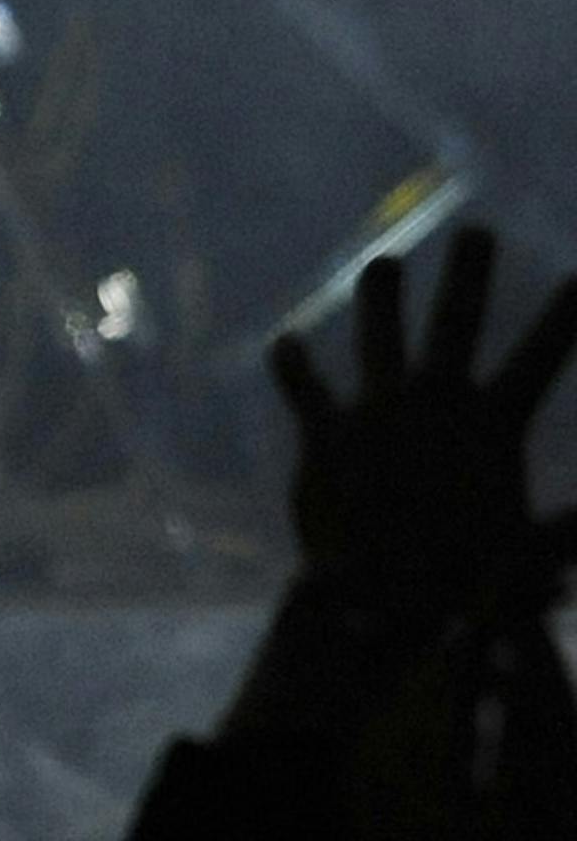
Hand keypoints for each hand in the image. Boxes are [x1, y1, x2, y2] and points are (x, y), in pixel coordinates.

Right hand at [268, 227, 576, 633]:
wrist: (383, 608)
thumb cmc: (461, 588)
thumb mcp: (513, 566)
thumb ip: (549, 547)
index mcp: (492, 428)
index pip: (533, 364)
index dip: (558, 324)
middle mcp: (437, 404)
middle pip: (456, 325)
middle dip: (467, 278)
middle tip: (481, 233)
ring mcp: (380, 413)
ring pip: (380, 339)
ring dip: (381, 303)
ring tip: (387, 266)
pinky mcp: (328, 438)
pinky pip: (310, 394)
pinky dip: (298, 370)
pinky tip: (289, 348)